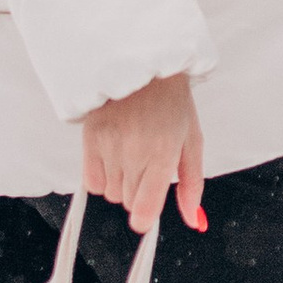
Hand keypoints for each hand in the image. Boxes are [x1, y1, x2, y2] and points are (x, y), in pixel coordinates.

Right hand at [81, 71, 206, 238]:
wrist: (141, 62)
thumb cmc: (171, 102)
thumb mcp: (191, 140)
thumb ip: (191, 184)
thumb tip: (193, 219)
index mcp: (163, 153)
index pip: (145, 207)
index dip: (145, 219)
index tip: (145, 217)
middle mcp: (134, 151)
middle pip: (128, 202)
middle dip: (138, 193)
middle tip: (146, 168)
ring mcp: (109, 145)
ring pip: (110, 193)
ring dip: (121, 183)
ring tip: (129, 156)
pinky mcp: (89, 137)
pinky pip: (90, 182)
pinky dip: (101, 177)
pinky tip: (112, 158)